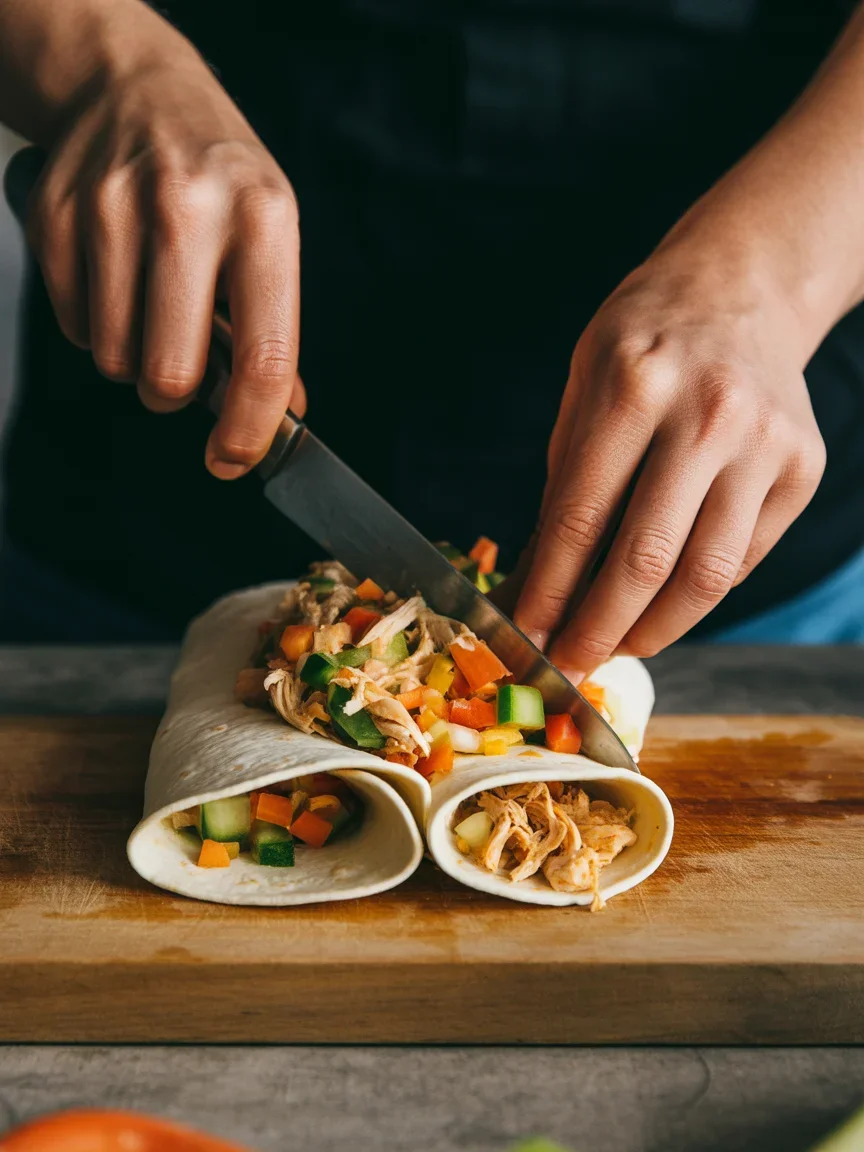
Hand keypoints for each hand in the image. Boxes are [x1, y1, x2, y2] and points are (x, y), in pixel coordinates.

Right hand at [25, 23, 301, 476]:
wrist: (134, 85)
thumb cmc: (218, 175)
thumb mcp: (270, 232)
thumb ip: (274, 327)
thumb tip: (280, 413)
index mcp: (263, 218)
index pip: (263, 355)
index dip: (248, 428)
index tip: (234, 459)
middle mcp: (187, 209)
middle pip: (170, 373)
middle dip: (176, 393)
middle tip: (184, 369)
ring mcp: (113, 209)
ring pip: (115, 359)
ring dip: (135, 357)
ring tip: (152, 306)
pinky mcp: (57, 217)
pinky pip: (73, 327)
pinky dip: (97, 325)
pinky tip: (116, 280)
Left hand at [510, 242, 825, 678]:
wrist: (742, 288)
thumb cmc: (643, 341)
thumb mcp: (582, 389)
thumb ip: (563, 488)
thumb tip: (536, 587)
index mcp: (633, 385)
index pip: (579, 518)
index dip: (549, 591)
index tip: (527, 636)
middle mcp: (707, 414)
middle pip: (646, 559)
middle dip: (598, 630)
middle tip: (568, 665)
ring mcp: (764, 443)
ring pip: (705, 576)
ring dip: (653, 631)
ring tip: (617, 646)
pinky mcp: (802, 468)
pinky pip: (742, 560)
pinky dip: (697, 595)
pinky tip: (664, 602)